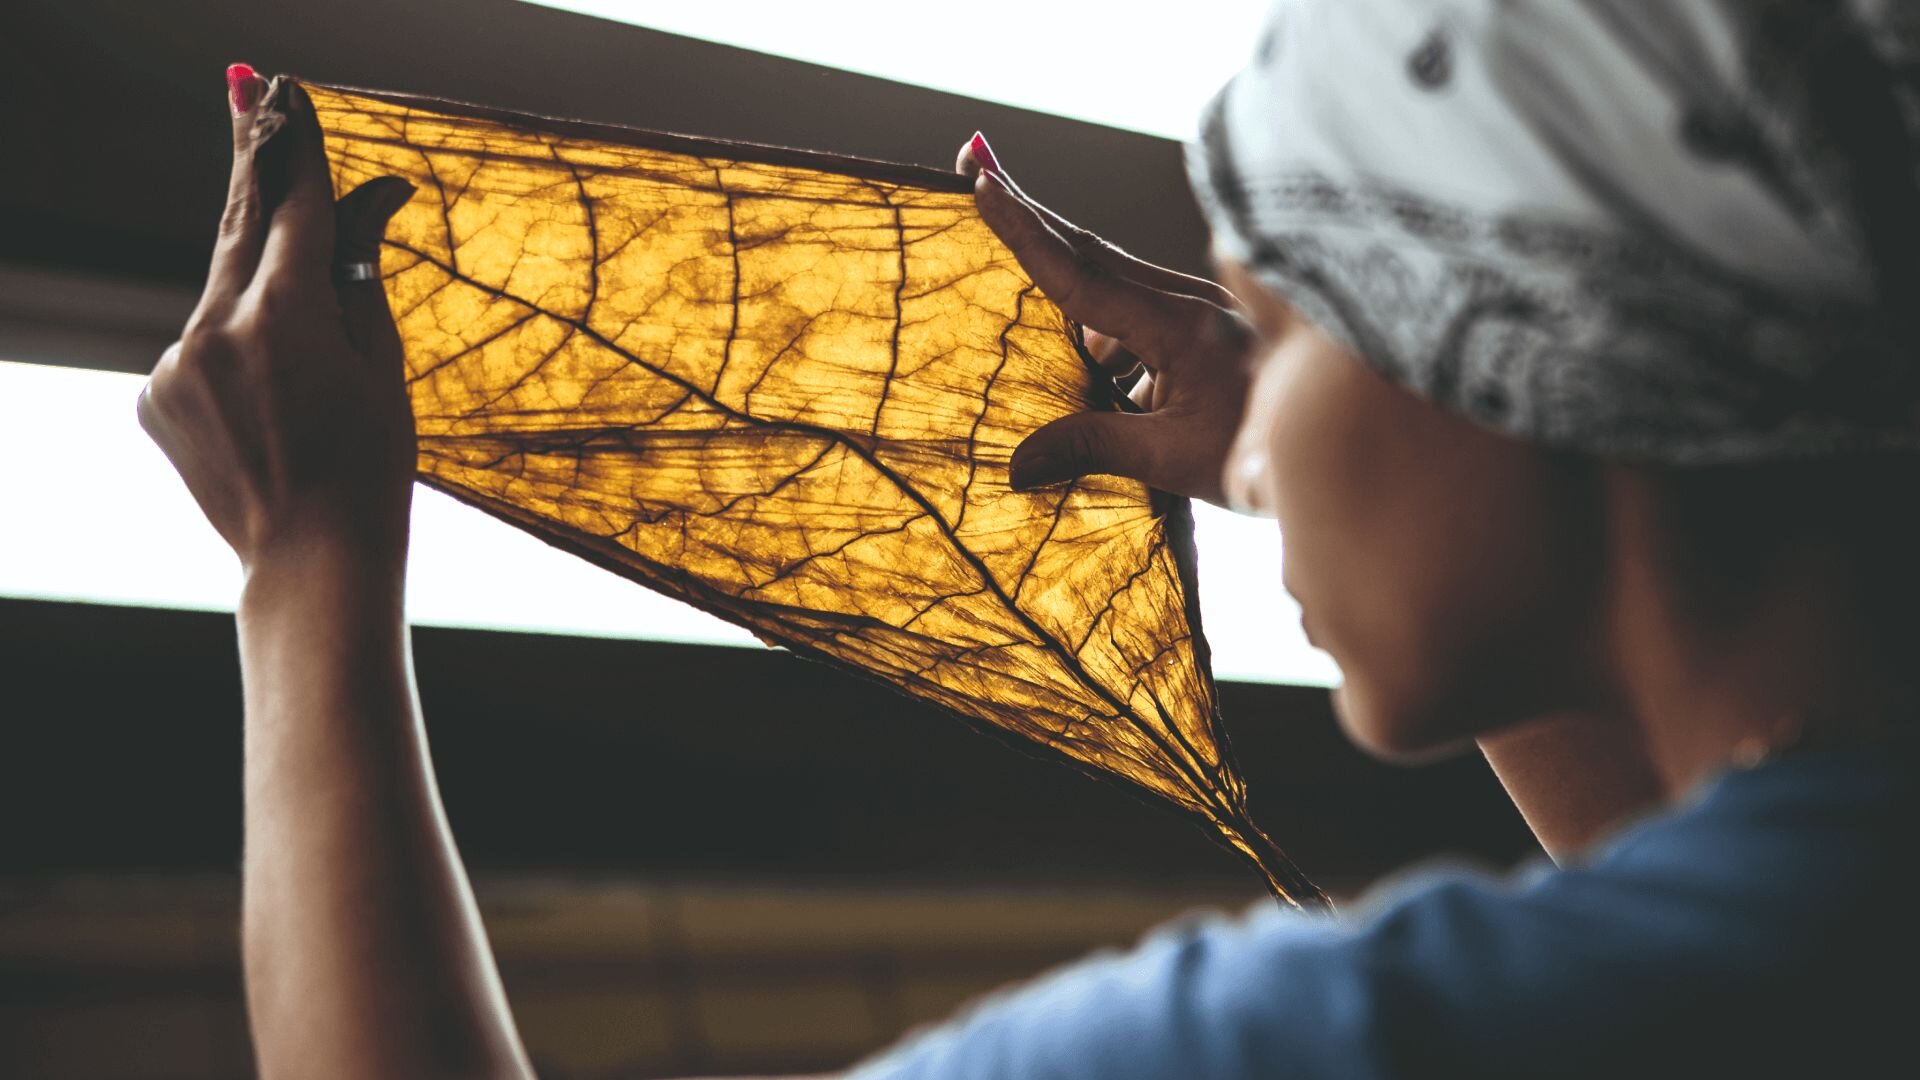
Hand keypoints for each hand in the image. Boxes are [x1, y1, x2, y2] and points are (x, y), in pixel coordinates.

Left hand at [139, 70, 417, 575]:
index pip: (291, 204)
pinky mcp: (153, 395)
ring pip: (221, 291)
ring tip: (302, 351)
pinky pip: (199, 342)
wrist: (312, 560)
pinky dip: (234, 348)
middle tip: (246, 90)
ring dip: (258, 289)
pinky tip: (271, 405)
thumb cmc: (369, 466)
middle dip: (250, 159)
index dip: (293, 144)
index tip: (285, 93)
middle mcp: (214, 328)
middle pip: (238, 222)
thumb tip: (366, 200)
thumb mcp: (381, 362)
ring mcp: (174, 363)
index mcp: (284, 316)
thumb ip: (356, 273)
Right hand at [958, 134, 1256, 505]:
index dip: (1026, 232)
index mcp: (1178, 326)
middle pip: (1089, 249)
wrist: (1341, 443)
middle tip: (977, 168)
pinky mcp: (1205, 319)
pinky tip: (1108, 381)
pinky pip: (1135, 308)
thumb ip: (1094, 449)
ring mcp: (1200, 304)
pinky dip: (1104, 327)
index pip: (1081, 275)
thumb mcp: (1174, 461)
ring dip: (1066, 285)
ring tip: (1046, 321)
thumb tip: (1018, 464)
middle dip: (1030, 216)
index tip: (984, 187)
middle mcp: (1188, 300)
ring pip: (1111, 279)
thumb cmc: (1266, 454)